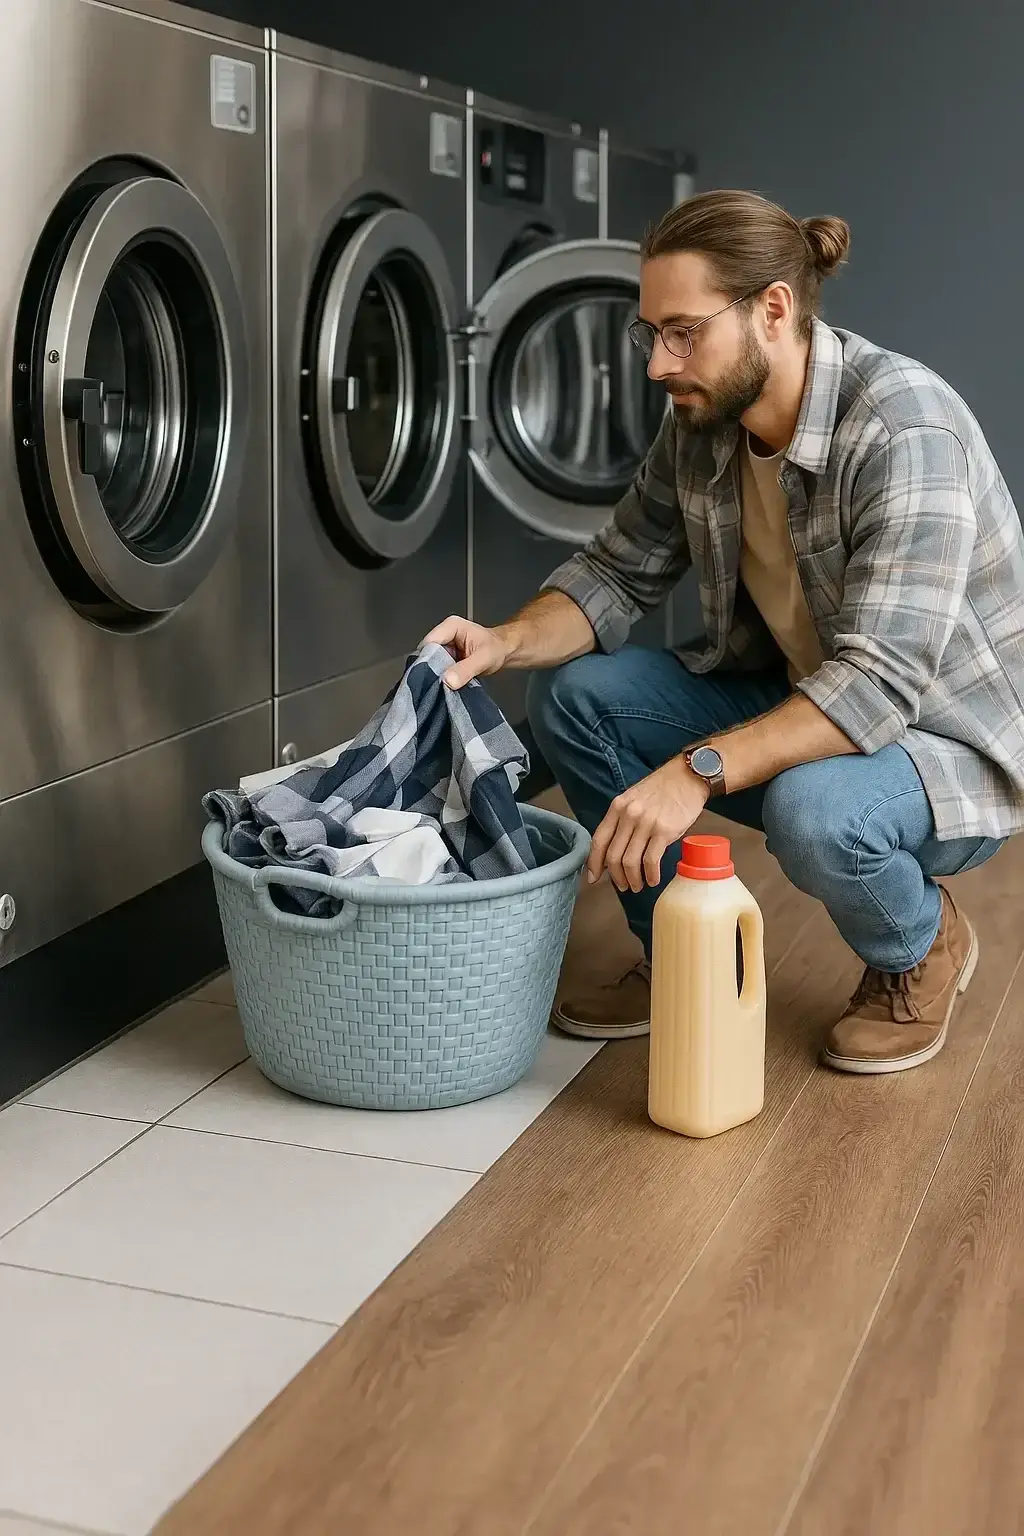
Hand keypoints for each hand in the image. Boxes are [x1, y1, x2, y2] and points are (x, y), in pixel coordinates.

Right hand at [423, 615, 511, 688]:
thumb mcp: (484, 658)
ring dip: (436, 676)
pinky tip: (446, 684)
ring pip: (430, 664)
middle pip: (427, 654)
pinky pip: (436, 669)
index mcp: (451, 626)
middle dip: (431, 670)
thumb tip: (448, 680)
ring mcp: (443, 647)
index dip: (428, 661)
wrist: (504, 651)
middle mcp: (444, 634)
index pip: (429, 643)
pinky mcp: (444, 658)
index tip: (433, 678)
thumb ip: (466, 669)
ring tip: (445, 685)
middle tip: (439, 685)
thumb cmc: (497, 648)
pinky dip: (440, 678)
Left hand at [587, 759, 709, 892]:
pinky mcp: (664, 831)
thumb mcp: (634, 799)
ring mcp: (646, 823)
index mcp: (617, 807)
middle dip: (615, 877)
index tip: (594, 877)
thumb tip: (616, 848)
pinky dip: (650, 875)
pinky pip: (651, 860)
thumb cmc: (663, 789)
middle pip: (613, 855)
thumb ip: (623, 820)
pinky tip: (653, 879)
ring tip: (637, 886)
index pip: (599, 840)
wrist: (688, 776)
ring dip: (632, 879)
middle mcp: (628, 815)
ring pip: (630, 861)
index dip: (594, 863)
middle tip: (622, 886)